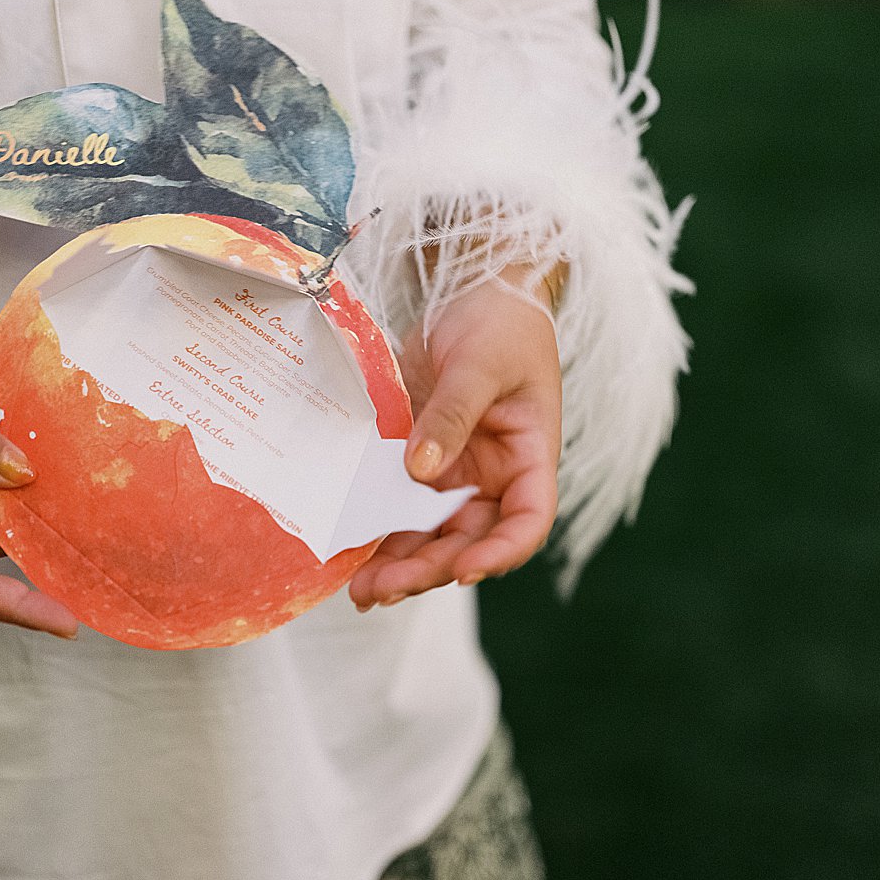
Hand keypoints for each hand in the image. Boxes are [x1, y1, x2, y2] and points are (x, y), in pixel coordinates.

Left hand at [348, 279, 561, 609]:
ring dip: (399, 566)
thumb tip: (419, 468)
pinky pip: (398, 507)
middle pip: (468, 540)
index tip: (464, 570)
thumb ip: (453, 414)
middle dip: (429, 570)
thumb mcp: (481, 364)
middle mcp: (493, 477)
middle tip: (382, 590)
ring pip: (430, 535)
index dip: (500, 553)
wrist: (471, 287)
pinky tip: (349, 553)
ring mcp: (454, 473)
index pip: (527, 522)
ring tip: (360, 592)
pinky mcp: (416, 460)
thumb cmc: (499, 322)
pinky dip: (378, 533)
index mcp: (529, 459)